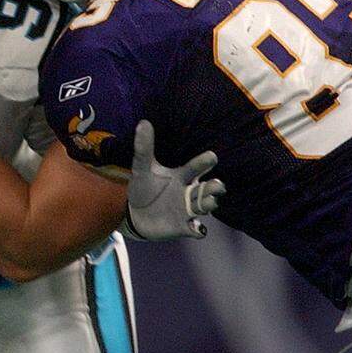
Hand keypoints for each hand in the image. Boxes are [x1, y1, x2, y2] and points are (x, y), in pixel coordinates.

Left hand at [125, 120, 225, 239]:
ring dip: (209, 205)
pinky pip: (196, 230)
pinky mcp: (184, 226)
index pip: (195, 168)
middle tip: (216, 184)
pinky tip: (197, 229)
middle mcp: (189, 192)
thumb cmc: (144, 187)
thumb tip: (143, 122)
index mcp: (182, 176)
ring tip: (209, 203)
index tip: (211, 156)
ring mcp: (188, 210)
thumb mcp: (142, 168)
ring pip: (206, 206)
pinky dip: (198, 230)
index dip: (203, 163)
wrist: (135, 213)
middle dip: (214, 187)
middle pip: (208, 188)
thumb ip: (144, 148)